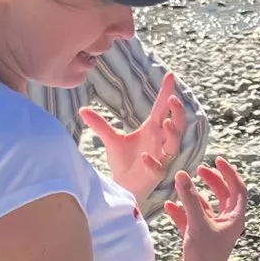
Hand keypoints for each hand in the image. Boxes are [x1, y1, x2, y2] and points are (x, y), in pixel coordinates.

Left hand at [80, 73, 186, 206]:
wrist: (122, 185)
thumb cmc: (123, 161)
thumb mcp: (111, 140)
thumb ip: (100, 124)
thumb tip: (82, 109)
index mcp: (152, 130)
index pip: (162, 108)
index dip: (167, 92)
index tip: (170, 75)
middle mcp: (160, 141)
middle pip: (176, 124)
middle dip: (177, 112)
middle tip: (173, 99)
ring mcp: (160, 158)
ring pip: (173, 144)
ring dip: (172, 133)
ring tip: (166, 123)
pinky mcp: (155, 174)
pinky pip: (158, 167)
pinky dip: (153, 162)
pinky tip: (145, 157)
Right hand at [167, 158, 246, 260]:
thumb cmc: (204, 257)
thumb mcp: (197, 223)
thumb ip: (189, 198)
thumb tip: (182, 175)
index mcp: (235, 220)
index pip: (238, 190)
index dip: (230, 173)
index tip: (218, 160)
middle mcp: (226, 225)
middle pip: (223, 196)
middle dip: (212, 181)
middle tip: (200, 169)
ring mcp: (211, 233)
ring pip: (204, 208)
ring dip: (193, 196)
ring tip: (181, 184)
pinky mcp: (198, 240)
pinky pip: (190, 220)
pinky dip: (181, 212)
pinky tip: (169, 205)